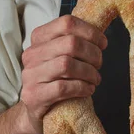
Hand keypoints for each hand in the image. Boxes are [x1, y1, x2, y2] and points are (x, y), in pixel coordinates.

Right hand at [19, 15, 107, 133]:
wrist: (36, 110)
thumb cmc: (56, 79)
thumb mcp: (61, 56)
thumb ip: (74, 42)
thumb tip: (101, 34)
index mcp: (38, 39)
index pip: (66, 23)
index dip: (90, 32)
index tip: (102, 44)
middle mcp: (31, 54)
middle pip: (70, 44)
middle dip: (92, 54)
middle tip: (99, 65)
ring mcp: (30, 75)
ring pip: (67, 65)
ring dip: (89, 72)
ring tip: (95, 79)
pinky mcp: (34, 96)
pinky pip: (63, 87)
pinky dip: (82, 88)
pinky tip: (88, 90)